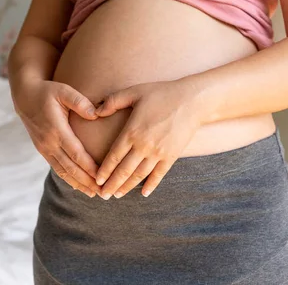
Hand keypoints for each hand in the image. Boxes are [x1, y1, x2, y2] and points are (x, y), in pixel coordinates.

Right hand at [12, 78, 101, 197]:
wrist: (25, 97)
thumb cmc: (48, 92)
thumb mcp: (63, 91)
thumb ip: (80, 102)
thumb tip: (96, 114)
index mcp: (56, 129)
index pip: (76, 153)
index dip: (89, 167)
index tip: (103, 177)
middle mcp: (49, 142)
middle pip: (71, 167)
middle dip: (87, 181)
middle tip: (103, 192)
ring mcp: (45, 148)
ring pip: (63, 171)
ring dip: (79, 184)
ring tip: (94, 194)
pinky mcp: (43, 150)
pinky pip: (57, 168)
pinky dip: (69, 178)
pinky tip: (79, 186)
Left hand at [93, 80, 201, 198]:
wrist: (192, 100)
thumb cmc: (162, 93)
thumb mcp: (134, 92)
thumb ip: (112, 101)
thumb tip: (95, 111)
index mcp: (132, 132)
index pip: (113, 157)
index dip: (104, 171)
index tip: (96, 181)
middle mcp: (143, 146)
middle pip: (124, 171)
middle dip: (112, 185)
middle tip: (103, 195)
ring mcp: (158, 153)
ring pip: (139, 175)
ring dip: (127, 187)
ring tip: (118, 195)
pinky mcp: (172, 156)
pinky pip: (159, 175)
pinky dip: (151, 185)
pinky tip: (144, 193)